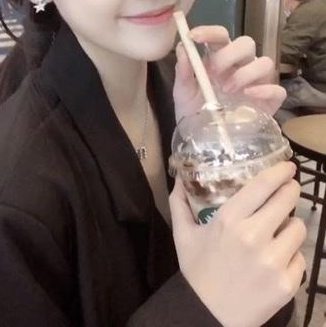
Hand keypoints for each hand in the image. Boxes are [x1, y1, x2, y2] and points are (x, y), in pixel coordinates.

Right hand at [169, 162, 305, 326]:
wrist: (206, 316)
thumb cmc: (196, 271)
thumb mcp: (183, 235)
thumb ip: (180, 203)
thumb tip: (178, 178)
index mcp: (229, 219)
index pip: (263, 185)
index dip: (280, 172)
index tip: (288, 167)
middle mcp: (254, 236)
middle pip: (287, 201)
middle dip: (290, 192)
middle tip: (288, 190)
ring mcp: (273, 261)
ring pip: (298, 228)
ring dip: (290, 226)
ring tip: (278, 231)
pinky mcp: (286, 283)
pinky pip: (300, 257)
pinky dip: (291, 256)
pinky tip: (276, 259)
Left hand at [173, 26, 285, 121]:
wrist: (204, 142)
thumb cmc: (195, 112)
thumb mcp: (183, 93)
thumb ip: (183, 71)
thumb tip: (182, 47)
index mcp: (219, 58)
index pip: (221, 35)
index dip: (209, 31)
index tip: (193, 36)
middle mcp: (240, 66)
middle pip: (247, 43)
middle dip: (229, 53)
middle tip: (213, 72)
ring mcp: (257, 82)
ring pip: (265, 62)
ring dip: (245, 73)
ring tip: (227, 89)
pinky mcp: (269, 102)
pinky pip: (277, 89)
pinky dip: (265, 90)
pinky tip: (250, 95)